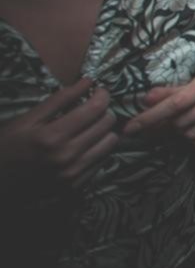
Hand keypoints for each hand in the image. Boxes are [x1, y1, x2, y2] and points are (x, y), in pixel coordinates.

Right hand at [0, 78, 117, 188]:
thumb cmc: (7, 145)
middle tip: (92, 108)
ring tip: (91, 126)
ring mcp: (73, 174)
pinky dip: (98, 148)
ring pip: (110, 142)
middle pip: (107, 124)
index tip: (99, 91)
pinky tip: (85, 144)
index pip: (95, 109)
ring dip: (105, 130)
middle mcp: (67, 157)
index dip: (102, 95)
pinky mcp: (76, 186)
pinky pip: (102, 160)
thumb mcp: (28, 119)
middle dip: (104, 111)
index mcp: (52, 137)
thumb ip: (60, 99)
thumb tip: (88, 81)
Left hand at [124, 76, 194, 146]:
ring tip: (188, 127)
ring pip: (193, 133)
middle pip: (182, 120)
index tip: (130, 128)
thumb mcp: (180, 94)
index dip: (151, 116)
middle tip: (176, 123)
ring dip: (184, 134)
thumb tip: (146, 99)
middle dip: (172, 126)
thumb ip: (163, 96)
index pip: (175, 103)